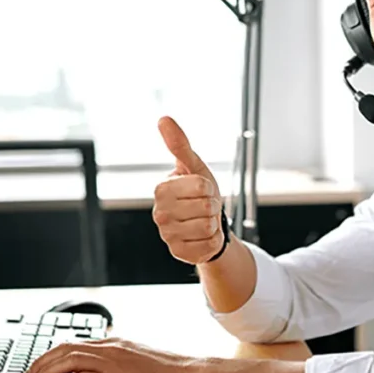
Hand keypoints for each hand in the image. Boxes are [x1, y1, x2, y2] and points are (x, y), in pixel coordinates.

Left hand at [21, 338, 195, 372]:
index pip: (75, 343)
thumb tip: (105, 372)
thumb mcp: (139, 361)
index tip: (41, 364)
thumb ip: (120, 362)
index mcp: (115, 343)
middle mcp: (109, 348)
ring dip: (45, 371)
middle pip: (65, 348)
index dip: (53, 353)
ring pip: (67, 360)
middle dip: (42, 361)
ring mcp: (111, 363)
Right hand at [153, 116, 224, 264]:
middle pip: (206, 207)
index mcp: (161, 189)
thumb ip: (179, 144)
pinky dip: (213, 241)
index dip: (209, 187)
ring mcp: (167, 235)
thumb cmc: (199, 192)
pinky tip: (203, 237)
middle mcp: (159, 213)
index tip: (202, 190)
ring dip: (213, 224)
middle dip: (213, 206)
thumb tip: (163, 119)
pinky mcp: (178, 253)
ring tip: (203, 221)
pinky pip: (208, 246)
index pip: (202, 186)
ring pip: (208, 227)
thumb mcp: (193, 166)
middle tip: (204, 207)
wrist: (205, 222)